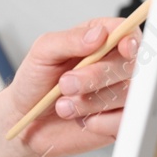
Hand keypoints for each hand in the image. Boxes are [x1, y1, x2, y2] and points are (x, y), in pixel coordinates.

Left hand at [6, 15, 138, 156]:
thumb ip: (70, 40)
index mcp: (101, 41)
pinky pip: (124, 120)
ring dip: (91, 102)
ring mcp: (120, 93)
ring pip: (126, 94)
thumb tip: (98, 35)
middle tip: (65, 84)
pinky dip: (99, 122)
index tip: (123, 48)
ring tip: (64, 105)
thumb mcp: (43, 52)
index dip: (130, 40)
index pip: (128, 34)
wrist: (26, 119)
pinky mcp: (119, 120)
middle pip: (130, 65)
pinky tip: (81, 120)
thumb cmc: (35, 81)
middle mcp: (114, 65)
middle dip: (97, 76)